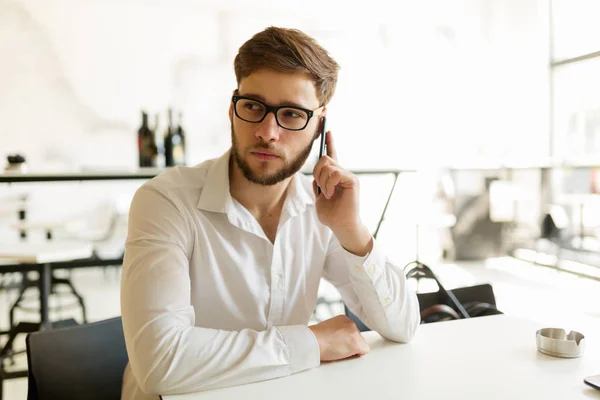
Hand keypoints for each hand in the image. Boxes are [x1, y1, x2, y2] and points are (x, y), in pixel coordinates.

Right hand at [308, 315, 369, 360]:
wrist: (312, 341)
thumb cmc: (315, 338)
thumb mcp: (328, 330)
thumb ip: (337, 332)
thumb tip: (342, 342)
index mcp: (343, 319)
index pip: (351, 332)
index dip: (345, 341)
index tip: (337, 344)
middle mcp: (351, 323)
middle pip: (358, 338)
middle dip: (350, 345)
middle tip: (336, 349)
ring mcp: (355, 332)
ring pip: (360, 345)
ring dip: (352, 350)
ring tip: (337, 351)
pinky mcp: (357, 343)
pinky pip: (364, 352)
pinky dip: (356, 356)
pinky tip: (343, 355)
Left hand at [312, 131, 372, 255]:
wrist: (341, 226)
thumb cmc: (332, 215)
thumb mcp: (320, 198)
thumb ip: (318, 184)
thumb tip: (317, 175)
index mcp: (335, 176)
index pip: (332, 155)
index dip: (330, 142)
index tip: (327, 129)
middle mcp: (343, 173)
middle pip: (324, 159)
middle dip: (317, 173)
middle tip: (321, 188)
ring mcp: (348, 175)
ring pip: (328, 165)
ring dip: (323, 181)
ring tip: (328, 194)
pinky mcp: (352, 180)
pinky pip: (335, 173)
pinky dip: (329, 184)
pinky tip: (331, 194)